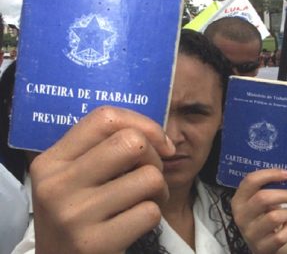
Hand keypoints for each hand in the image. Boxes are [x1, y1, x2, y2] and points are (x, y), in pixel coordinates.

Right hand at [31, 106, 174, 253]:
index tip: (159, 143)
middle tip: (150, 175)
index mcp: (51, 161)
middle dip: (155, 158)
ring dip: (160, 189)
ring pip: (149, 177)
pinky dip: (154, 215)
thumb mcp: (73, 177)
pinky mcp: (94, 244)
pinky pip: (150, 212)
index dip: (143, 123)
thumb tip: (159, 138)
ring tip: (147, 199)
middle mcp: (57, 185)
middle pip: (132, 142)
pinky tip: (138, 222)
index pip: (105, 118)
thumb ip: (103, 149)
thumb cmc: (78, 213)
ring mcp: (74, 215)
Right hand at [232, 169, 286, 253]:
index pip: (251, 180)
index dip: (271, 174)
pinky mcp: (261, 247)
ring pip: (274, 217)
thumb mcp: (259, 201)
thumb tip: (286, 174)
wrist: (263, 242)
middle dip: (284, 195)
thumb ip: (267, 188)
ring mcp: (250, 233)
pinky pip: (281, 236)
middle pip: (263, 198)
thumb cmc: (264, 215)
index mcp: (239, 200)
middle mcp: (241, 216)